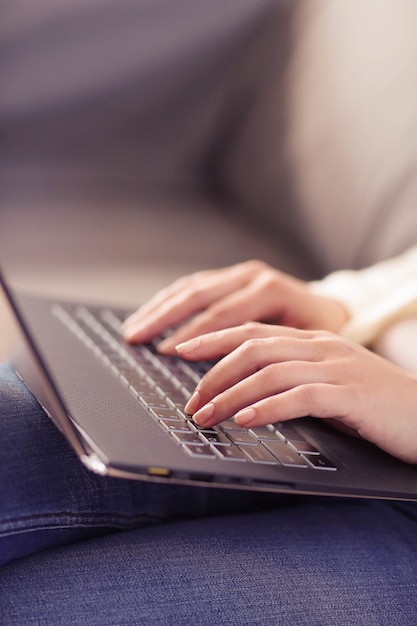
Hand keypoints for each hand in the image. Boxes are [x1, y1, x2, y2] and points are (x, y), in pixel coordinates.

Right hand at [123, 260, 349, 352]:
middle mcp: (251, 276)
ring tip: (134, 329)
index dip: (193, 335)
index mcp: (271, 291)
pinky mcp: (231, 278)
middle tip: (136, 338)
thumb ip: (272, 357)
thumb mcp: (305, 347)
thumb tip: (240, 384)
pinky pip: (194, 286)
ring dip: (159, 308)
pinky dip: (169, 301)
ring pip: (191, 287)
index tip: (168, 354)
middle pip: (199, 295)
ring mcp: (240, 274)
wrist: (333, 309)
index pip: (222, 315)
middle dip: (164, 318)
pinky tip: (151, 315)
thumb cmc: (320, 335)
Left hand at [175, 323, 416, 463]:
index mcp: (314, 339)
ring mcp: (337, 368)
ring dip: (231, 395)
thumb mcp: (331, 380)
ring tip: (205, 416)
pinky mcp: (350, 395)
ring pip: (270, 372)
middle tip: (190, 401)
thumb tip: (246, 392)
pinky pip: (300, 397)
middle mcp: (321, 347)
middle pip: (253, 348)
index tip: (182, 349)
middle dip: (214, 373)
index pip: (253, 330)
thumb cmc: (376, 404)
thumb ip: (295, 377)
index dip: (214, 338)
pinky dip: (267, 407)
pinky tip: (245, 420)